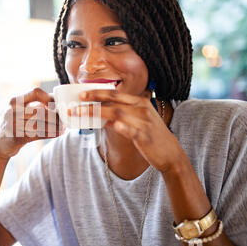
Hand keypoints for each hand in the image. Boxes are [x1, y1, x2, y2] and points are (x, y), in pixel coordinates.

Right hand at [0, 88, 63, 159]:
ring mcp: (14, 124)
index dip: (49, 97)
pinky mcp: (17, 137)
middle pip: (41, 110)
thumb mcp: (19, 111)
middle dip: (55, 115)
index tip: (57, 104)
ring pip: (41, 123)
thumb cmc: (14, 126)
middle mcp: (13, 111)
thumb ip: (34, 105)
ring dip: (55, 126)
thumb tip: (56, 101)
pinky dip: (51, 133)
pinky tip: (58, 133)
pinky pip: (39, 134)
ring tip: (63, 127)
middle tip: (64, 118)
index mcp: (14, 101)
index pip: (35, 92)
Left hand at [68, 90, 183, 171]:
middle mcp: (142, 109)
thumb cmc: (151, 136)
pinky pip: (132, 130)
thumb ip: (120, 116)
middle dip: (93, 100)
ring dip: (97, 112)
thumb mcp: (137, 121)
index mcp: (139, 102)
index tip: (81, 93)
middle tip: (76, 102)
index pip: (115, 94)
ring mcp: (144, 122)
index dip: (97, 92)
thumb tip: (99, 115)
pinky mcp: (145, 137)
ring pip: (117, 113)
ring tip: (81, 113)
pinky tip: (113, 125)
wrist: (170, 153)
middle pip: (113, 101)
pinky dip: (122, 127)